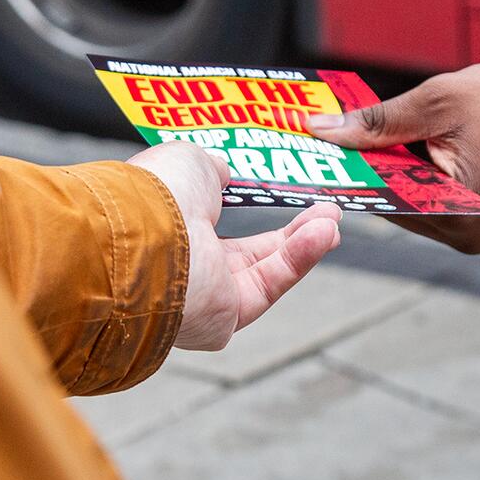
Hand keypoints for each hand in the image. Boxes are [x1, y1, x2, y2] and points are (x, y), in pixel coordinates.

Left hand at [132, 143, 342, 350]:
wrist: (146, 238)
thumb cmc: (156, 194)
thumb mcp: (190, 162)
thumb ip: (212, 169)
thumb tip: (223, 173)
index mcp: (165, 226)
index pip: (206, 221)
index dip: (240, 204)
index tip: (270, 189)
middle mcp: (183, 265)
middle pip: (245, 251)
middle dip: (287, 232)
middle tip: (324, 210)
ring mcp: (204, 294)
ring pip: (264, 269)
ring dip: (302, 243)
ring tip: (333, 219)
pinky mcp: (224, 318)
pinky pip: (269, 284)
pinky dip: (298, 259)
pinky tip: (325, 233)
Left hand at [308, 63, 479, 254]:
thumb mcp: (436, 103)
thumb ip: (378, 122)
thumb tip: (322, 132)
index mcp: (455, 216)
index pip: (381, 198)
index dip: (347, 172)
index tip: (314, 154)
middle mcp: (463, 235)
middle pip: (393, 202)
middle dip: (367, 169)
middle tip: (328, 137)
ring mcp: (472, 231)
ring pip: (409, 200)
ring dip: (391, 170)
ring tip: (362, 134)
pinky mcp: (479, 219)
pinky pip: (431, 197)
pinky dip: (415, 173)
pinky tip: (402, 144)